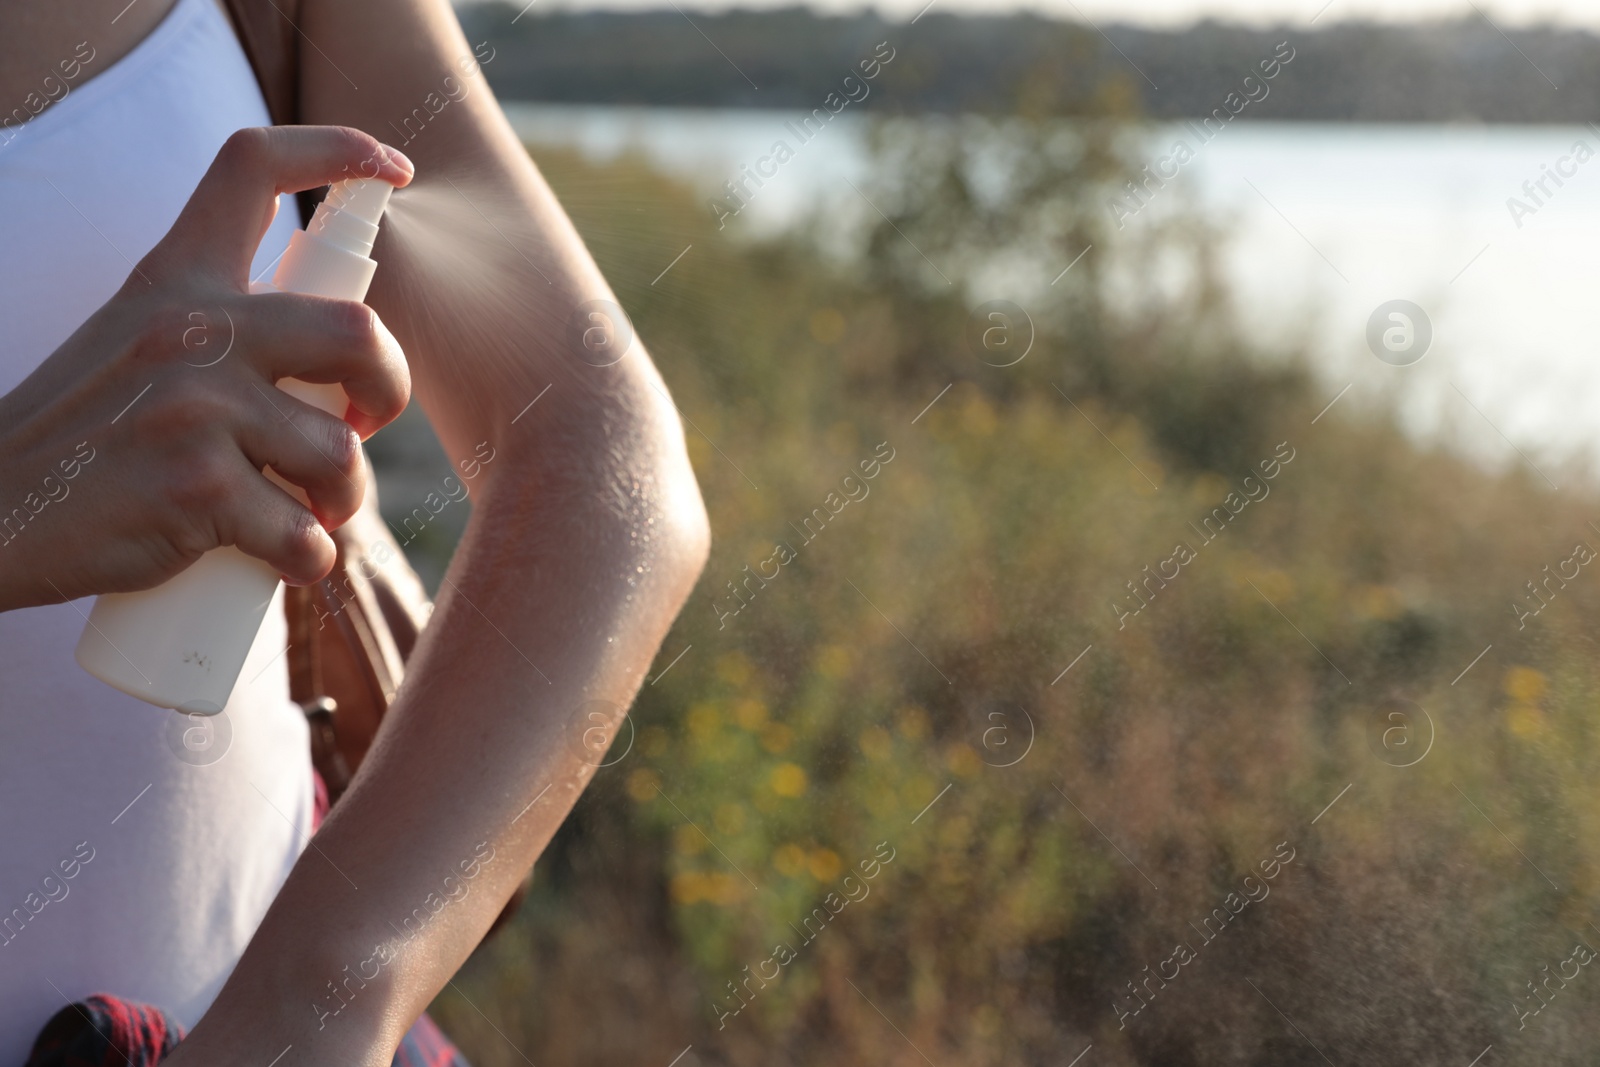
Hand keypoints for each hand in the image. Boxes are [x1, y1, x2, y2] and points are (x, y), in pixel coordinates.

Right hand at [0, 126, 413, 611]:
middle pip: (357, 330)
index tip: (394, 166)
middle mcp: (190, 329)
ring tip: (312, 515)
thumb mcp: (136, 344)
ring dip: (344, 500)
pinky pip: (303, 534)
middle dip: (392, 386)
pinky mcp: (197, 489)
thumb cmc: (80, 440)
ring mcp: (193, 408)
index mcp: (174, 279)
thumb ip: (221, 329)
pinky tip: (281, 558)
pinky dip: (308, 560)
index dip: (337, 149)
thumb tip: (343, 367)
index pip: (252, 166)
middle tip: (367, 423)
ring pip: (339, 453)